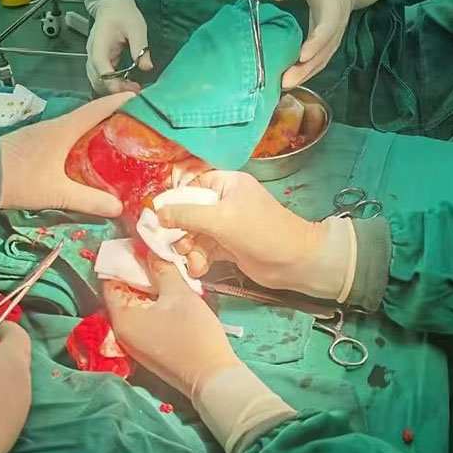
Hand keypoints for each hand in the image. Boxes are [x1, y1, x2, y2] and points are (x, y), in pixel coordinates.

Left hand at [0, 92, 133, 214]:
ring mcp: (46, 133)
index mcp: (65, 129)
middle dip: (116, 118)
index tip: (144, 99)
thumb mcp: (56, 193)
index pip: (100, 108)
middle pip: (93, 115)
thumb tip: (119, 207)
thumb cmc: (18, 179)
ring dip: (100, 129)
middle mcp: (58, 125)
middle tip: (139, 128)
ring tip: (121, 142)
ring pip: (80, 126)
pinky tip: (91, 156)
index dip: (122, 102)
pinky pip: (69, 136)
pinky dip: (85, 140)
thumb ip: (88, 200)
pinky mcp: (37, 142)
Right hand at [86, 0, 153, 94]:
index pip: (102, 70)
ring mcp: (94, 59)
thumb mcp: (136, 28)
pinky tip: (127, 84)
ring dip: (113, 89)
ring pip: (98, 82)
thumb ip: (140, 47)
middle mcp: (93, 55)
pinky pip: (102, 78)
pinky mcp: (99, 62)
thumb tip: (147, 67)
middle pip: (97, 80)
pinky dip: (112, 84)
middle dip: (115, 89)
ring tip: (133, 88)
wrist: (111, 4)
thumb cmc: (123, 13)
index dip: (113, 83)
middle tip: (135, 90)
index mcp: (99, 46)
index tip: (129, 91)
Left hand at [103, 253, 241, 396]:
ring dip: (148, 286)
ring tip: (164, 267)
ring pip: (135, 304)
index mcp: (122, 317)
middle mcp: (121, 330)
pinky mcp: (149, 346)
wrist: (212, 375)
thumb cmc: (193, 334)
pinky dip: (153, 301)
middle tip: (154, 252)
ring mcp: (135, 341)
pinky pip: (144, 316)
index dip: (123, 259)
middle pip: (122, 292)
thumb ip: (161, 268)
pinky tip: (169, 290)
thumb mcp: (178, 293)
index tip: (138, 243)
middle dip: (137, 271)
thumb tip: (150, 249)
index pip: (111, 280)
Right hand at [159, 171, 346, 299]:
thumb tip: (157, 213)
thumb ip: (187, 215)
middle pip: (187, 212)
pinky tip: (199, 269)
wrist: (295, 263)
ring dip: (189, 249)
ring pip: (193, 234)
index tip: (158, 218)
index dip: (173, 201)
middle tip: (179, 246)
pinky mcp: (226, 246)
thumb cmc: (261, 232)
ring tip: (193, 261)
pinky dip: (198, 259)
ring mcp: (224, 225)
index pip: (190, 185)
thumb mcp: (221, 219)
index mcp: (226, 183)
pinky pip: (202, 249)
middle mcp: (223, 201)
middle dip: (180, 231)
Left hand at [275, 0, 375, 89]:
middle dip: (305, 69)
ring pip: (321, 62)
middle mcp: (336, 30)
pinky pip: (319, 63)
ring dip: (304, 76)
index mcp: (333, 11)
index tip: (302, 56)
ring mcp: (333, 40)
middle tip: (285, 81)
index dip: (315, 44)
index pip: (326, 31)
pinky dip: (306, 73)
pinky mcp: (328, 45)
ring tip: (284, 86)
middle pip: (322, 54)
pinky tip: (290, 81)